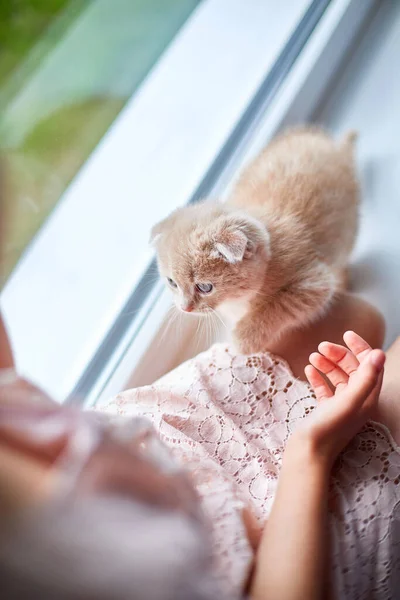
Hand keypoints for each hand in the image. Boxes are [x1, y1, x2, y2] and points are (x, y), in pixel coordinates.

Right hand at [291, 331, 384, 467]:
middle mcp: (356, 401)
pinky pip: (325, 389)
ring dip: (327, 364)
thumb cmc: (329, 429)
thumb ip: (365, 377)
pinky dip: (318, 377)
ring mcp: (340, 406)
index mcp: (367, 398)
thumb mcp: (349, 400)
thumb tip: (379, 353)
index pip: (370, 366)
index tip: (346, 334)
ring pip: (337, 378)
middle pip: (352, 369)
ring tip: (313, 357)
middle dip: (338, 355)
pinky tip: (308, 370)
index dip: (361, 348)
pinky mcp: (325, 411)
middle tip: (321, 346)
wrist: (308, 454)